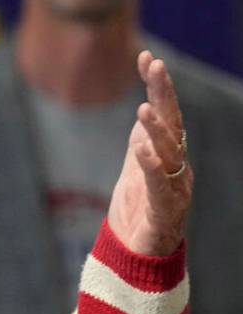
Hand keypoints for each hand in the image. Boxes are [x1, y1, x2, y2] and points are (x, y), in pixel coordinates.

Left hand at [107, 51, 192, 255]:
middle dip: (164, 95)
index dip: (158, 86)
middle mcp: (177, 168)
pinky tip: (141, 148)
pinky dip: (151, 165)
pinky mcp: (163, 212)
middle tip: (155, 67)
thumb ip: (142, 140)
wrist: (136, 256)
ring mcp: (173, 189)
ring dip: (158, 129)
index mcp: (170, 156)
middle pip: (173, 125)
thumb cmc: (140, 211)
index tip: (147, 57)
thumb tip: (146, 110)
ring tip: (144, 107)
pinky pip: (158, 185)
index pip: (167, 114)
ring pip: (170, 153)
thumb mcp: (137, 166)